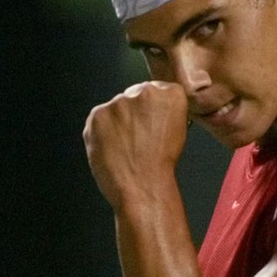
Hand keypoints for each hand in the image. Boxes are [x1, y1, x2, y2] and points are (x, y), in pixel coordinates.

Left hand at [83, 81, 188, 209]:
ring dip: (117, 123)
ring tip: (125, 146)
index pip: (157, 90)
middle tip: (137, 137)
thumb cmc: (160, 166)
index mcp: (169, 94)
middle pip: (134, 96)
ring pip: (115, 108)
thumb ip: (165, 111)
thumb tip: (153, 109)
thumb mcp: (178, 131)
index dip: (152, 109)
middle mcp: (143, 93)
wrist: (142, 186)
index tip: (151, 121)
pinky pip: (98, 119)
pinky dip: (101, 132)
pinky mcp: (97, 114)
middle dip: (133, 113)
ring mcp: (117, 103)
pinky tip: (112, 147)